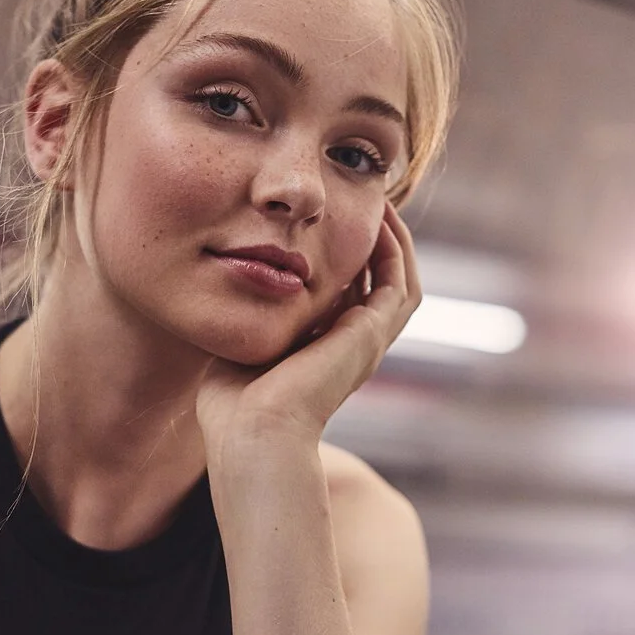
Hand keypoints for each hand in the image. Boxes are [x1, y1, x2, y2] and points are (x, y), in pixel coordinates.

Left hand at [195, 202, 419, 457]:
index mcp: (326, 353)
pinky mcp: (370, 335)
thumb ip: (249, 315)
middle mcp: (353, 348)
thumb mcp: (242, 342)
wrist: (252, 431)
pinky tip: (379, 220)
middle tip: (366, 203)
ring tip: (381, 203)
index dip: (345, 259)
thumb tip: (234, 282)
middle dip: (377, 243)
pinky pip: (399, 283)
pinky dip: (395, 250)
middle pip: (382, 286)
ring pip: (401, 282)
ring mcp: (367, 343)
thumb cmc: (233, 404)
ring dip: (395, 242)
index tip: (329, 224)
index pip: (348, 297)